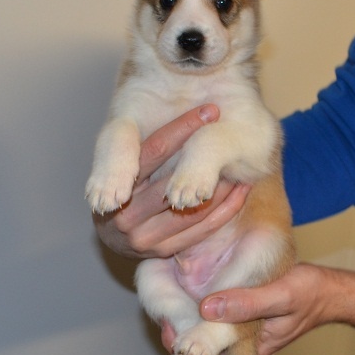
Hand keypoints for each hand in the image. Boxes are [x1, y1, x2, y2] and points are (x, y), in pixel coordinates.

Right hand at [92, 104, 250, 258]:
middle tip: (234, 135)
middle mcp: (122, 214)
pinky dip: (224, 209)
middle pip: (173, 182)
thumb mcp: (120, 156)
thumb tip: (175, 101)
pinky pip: (200, 230)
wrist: (113, 230)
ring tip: (242, 163)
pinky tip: (240, 190)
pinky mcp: (160, 252)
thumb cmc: (124, 182)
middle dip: (204, 156)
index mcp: (111, 182)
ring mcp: (141, 238)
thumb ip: (135, 142)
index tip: (211, 110)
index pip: (152, 153)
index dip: (182, 130)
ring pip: (190, 208)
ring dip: (220, 186)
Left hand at [160, 263, 327, 354]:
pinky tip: (194, 296)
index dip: (187, 352)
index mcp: (252, 344)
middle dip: (184, 339)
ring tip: (172, 306)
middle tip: (164, 318)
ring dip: (192, 323)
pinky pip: (221, 318)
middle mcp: (245, 340)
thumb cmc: (309, 293)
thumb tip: (207, 308)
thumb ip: (246, 303)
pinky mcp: (248, 313)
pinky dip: (205, 311)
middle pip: (207, 349)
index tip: (169, 334)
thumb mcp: (280, 295)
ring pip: (212, 332)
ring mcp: (246, 328)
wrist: (330, 290)